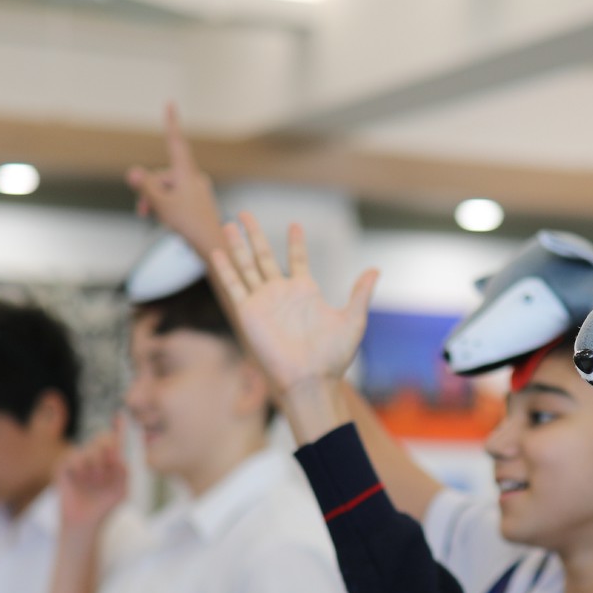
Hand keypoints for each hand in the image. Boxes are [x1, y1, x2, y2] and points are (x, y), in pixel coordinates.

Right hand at [55, 428, 129, 533]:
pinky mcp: (63, 465)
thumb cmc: (104, 505)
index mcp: (109, 459)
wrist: (85, 522)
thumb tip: (117, 455)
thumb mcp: (121, 489)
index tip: (120, 416)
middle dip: (109, 453)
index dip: (119, 427)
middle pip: (103, 438)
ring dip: (96, 467)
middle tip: (108, 471)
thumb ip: (123, 471)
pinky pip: (75, 457)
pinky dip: (81, 469)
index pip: (115, 439)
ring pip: (90, 449)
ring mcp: (77, 458)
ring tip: (94, 482)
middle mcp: (94, 455)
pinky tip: (81, 481)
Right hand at [125, 103, 227, 255]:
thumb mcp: (161, 205)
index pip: (176, 142)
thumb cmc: (189, 225)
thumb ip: (146, 187)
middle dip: (149, 191)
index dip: (171, 123)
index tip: (170, 103)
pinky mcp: (197, 202)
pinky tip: (168, 222)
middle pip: (163, 175)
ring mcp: (197, 190)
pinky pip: (176, 198)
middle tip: (142, 212)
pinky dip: (167, 207)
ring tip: (154, 218)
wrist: (213, 246)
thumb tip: (132, 172)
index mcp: (187, 174)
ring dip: (156, 202)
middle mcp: (194, 178)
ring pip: (168, 189)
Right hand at [207, 215, 375, 440]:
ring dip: (236, 245)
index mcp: (305, 291)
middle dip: (253, 234)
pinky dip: (225, 269)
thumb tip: (375, 270)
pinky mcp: (248, 313)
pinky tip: (217, 251)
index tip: (294, 224)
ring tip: (228, 222)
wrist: (311, 379)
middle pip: (263, 256)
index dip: (295, 242)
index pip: (297, 259)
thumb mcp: (353, 320)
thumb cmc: (334, 356)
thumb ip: (360, 293)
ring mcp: (263, 301)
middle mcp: (281, 293)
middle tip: (244, 213)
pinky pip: (233, 286)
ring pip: (245, 265)